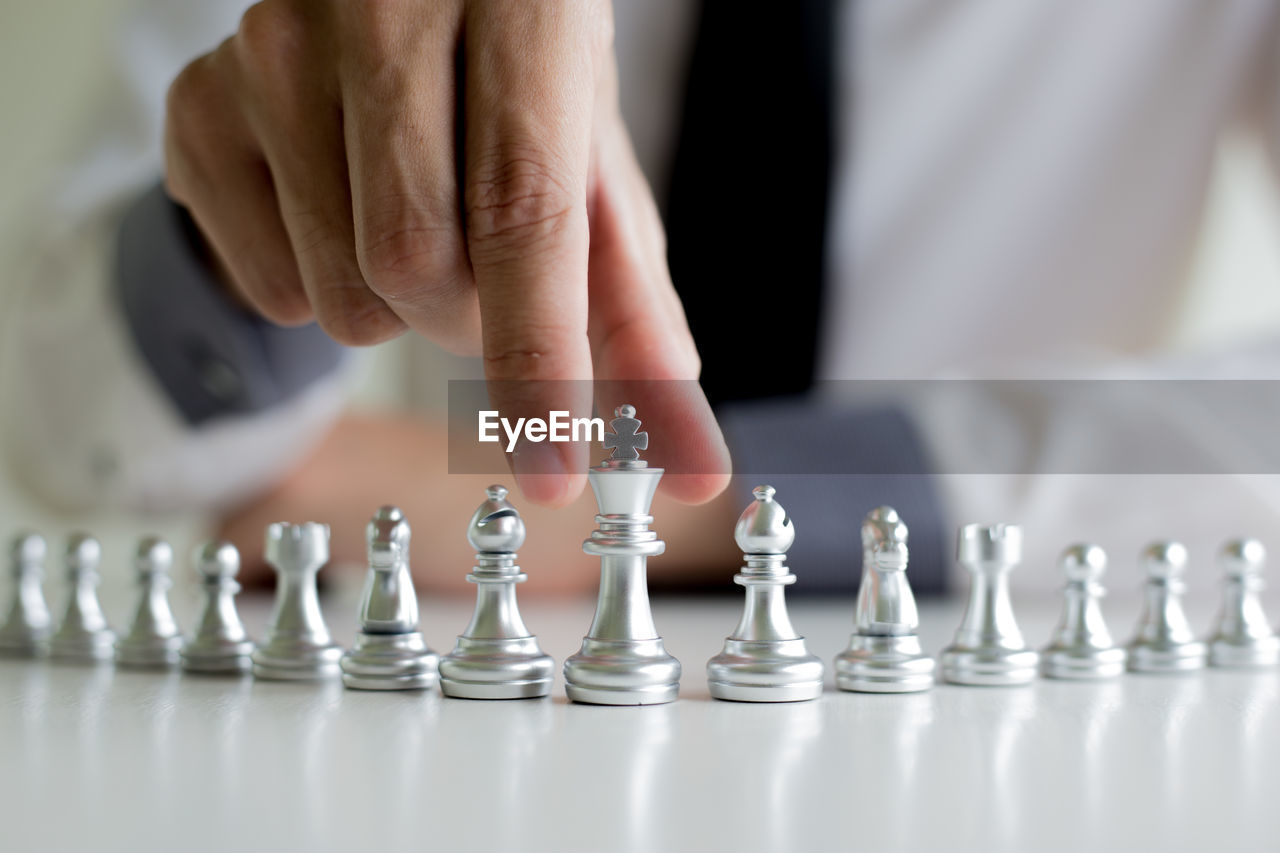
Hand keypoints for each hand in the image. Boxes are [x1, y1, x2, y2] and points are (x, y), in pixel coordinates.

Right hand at [164, 0, 729, 505]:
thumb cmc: (510, 83)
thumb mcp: (588, 158)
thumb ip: (634, 300)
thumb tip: (686, 456)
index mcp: (515, 6)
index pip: (522, 211)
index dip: (540, 359)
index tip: (558, 473)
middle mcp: (376, 10)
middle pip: (416, 266)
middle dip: (469, 319)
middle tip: (488, 271)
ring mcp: (268, 51)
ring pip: (343, 297)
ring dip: (400, 310)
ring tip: (416, 219)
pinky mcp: (198, 105)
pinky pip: (270, 291)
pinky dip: (324, 292)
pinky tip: (339, 211)